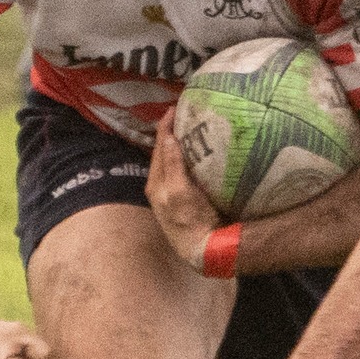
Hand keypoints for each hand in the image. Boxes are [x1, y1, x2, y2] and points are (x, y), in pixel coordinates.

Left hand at [148, 112, 221, 269]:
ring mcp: (173, 193)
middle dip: (171, 132)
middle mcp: (161, 186)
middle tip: (184, 114)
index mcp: (157, 183)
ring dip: (179, 144)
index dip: (165, 127)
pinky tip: (197, 154)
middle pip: (164, 152)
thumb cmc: (191, 222)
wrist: (203, 250)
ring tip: (190, 128)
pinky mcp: (185, 199)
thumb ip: (173, 166)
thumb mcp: (179, 193)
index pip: (160, 147)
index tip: (174, 108)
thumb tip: (170, 138)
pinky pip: (182, 170)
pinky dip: (186, 157)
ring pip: (172, 161)